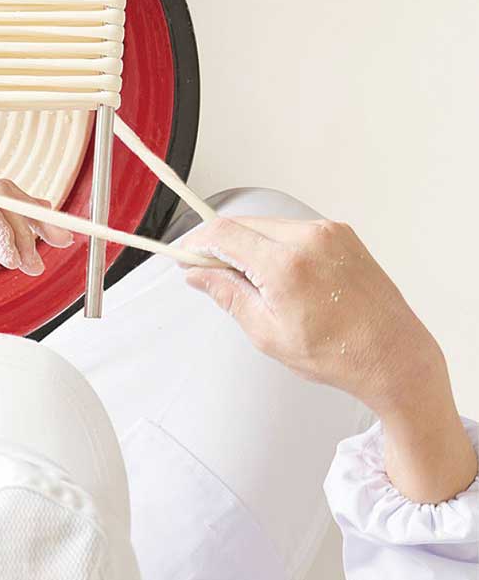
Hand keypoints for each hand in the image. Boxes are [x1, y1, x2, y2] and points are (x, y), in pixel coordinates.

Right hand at [181, 217, 474, 501]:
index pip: (223, 234)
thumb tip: (198, 274)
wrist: (393, 355)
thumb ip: (227, 295)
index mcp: (287, 266)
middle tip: (208, 271)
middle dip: (219, 244)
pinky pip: (292, 229)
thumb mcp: (267, 333)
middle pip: (242, 224)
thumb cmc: (338, 353)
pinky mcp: (341, 234)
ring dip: (247, 244)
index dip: (196, 244)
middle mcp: (309, 239)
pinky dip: (274, 244)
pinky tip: (275, 272)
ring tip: (247, 279)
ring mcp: (329, 233)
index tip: (185, 257)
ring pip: (266, 225)